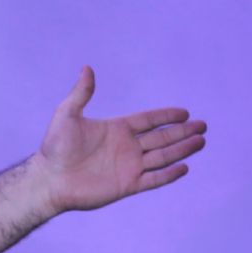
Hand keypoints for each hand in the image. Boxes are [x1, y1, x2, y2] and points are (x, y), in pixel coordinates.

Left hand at [34, 66, 206, 215]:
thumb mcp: (67, 115)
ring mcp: (128, 166)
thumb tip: (87, 68)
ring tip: (201, 141)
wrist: (49, 179)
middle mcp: (126, 147)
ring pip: (162, 156)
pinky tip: (184, 167)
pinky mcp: (127, 185)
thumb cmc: (54, 147)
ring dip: (182, 149)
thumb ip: (81, 93)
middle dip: (182, 132)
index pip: (148, 120)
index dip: (166, 116)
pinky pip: (153, 179)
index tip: (185, 113)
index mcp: (116, 129)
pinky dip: (169, 174)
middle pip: (161, 138)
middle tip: (203, 125)